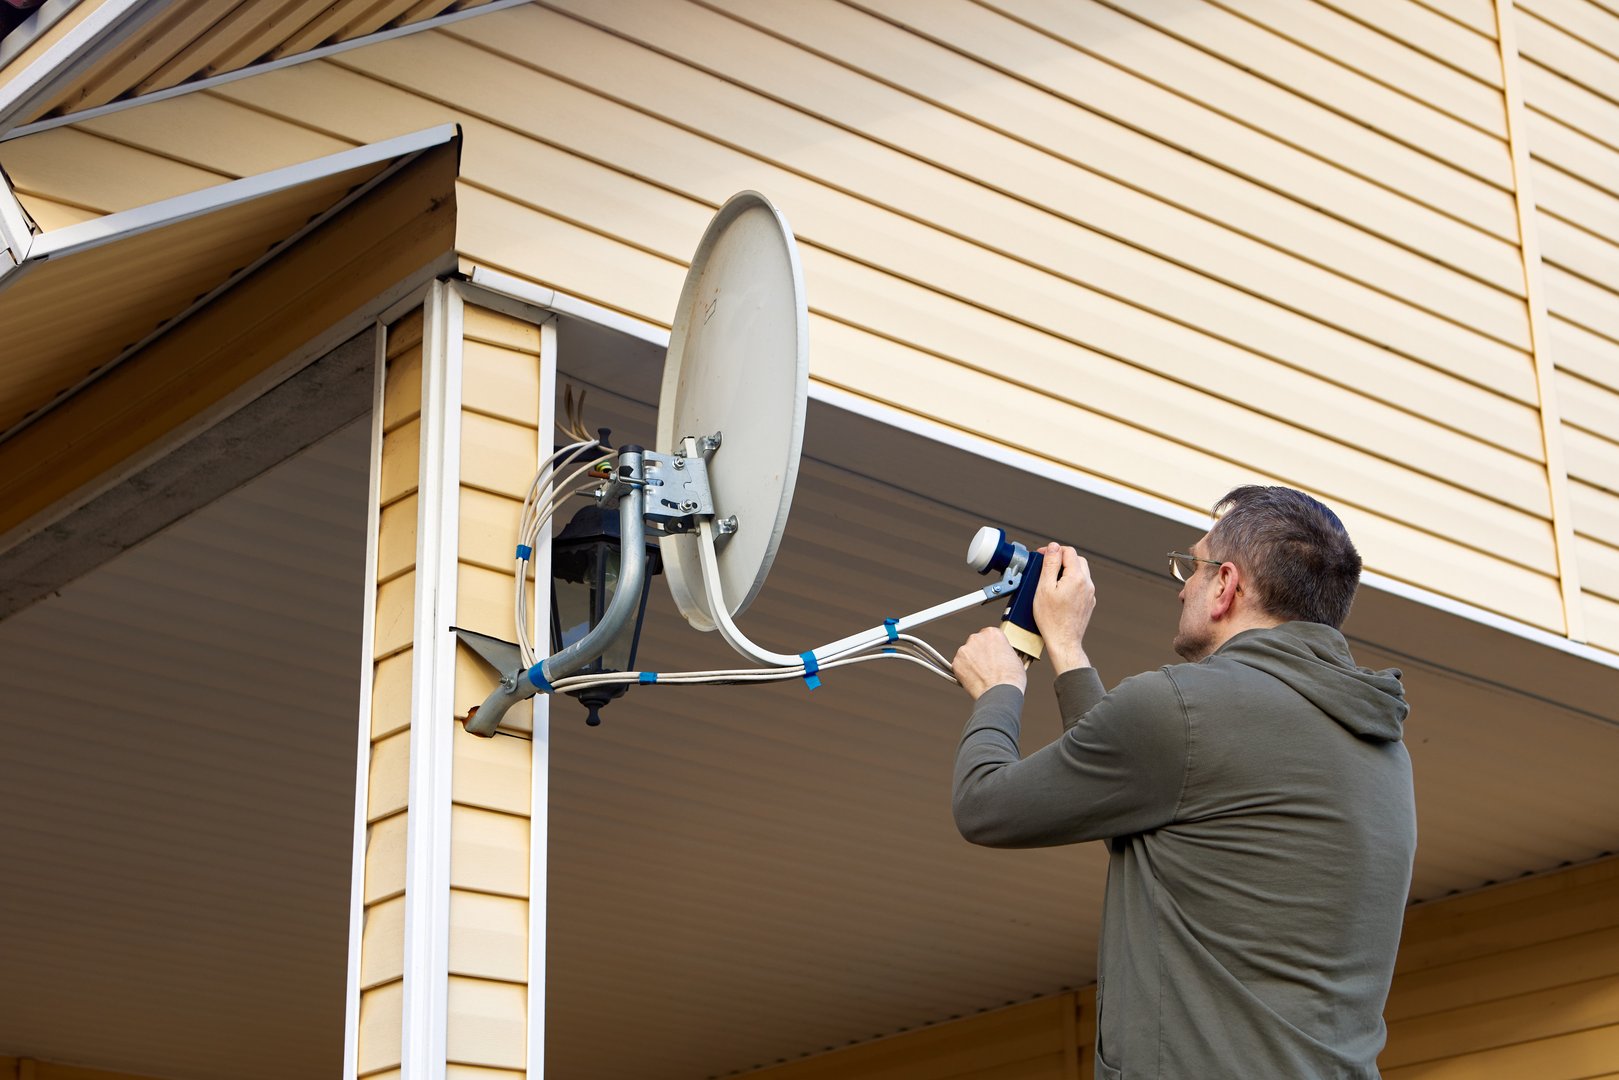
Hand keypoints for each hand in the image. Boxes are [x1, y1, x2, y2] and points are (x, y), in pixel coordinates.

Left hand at [952, 627, 1026, 698]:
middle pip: (976, 643)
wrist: (1000, 693)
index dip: (991, 647)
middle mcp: (976, 638)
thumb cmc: (1011, 678)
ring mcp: (964, 650)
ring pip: (967, 655)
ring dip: (971, 662)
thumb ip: (1004, 651)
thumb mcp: (1015, 658)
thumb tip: (1001, 655)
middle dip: (980, 653)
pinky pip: (959, 666)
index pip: (988, 636)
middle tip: (987, 666)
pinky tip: (974, 680)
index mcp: (992, 633)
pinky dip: (964, 673)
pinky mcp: (956, 663)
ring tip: (982, 676)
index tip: (993, 655)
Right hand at [1032, 543, 1094, 673]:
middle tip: (1047, 565)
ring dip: (1067, 570)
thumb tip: (1054, 547)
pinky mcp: (1089, 603)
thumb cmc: (1051, 619)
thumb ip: (1050, 564)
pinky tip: (1059, 592)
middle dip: (1062, 559)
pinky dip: (1071, 583)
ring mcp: (1090, 594)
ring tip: (1051, 580)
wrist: (1063, 641)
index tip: (1042, 555)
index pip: (1068, 552)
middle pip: (1077, 560)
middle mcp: (1087, 584)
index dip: (1053, 550)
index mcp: (1077, 577)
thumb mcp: (1044, 588)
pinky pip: (1081, 585)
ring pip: (1081, 572)